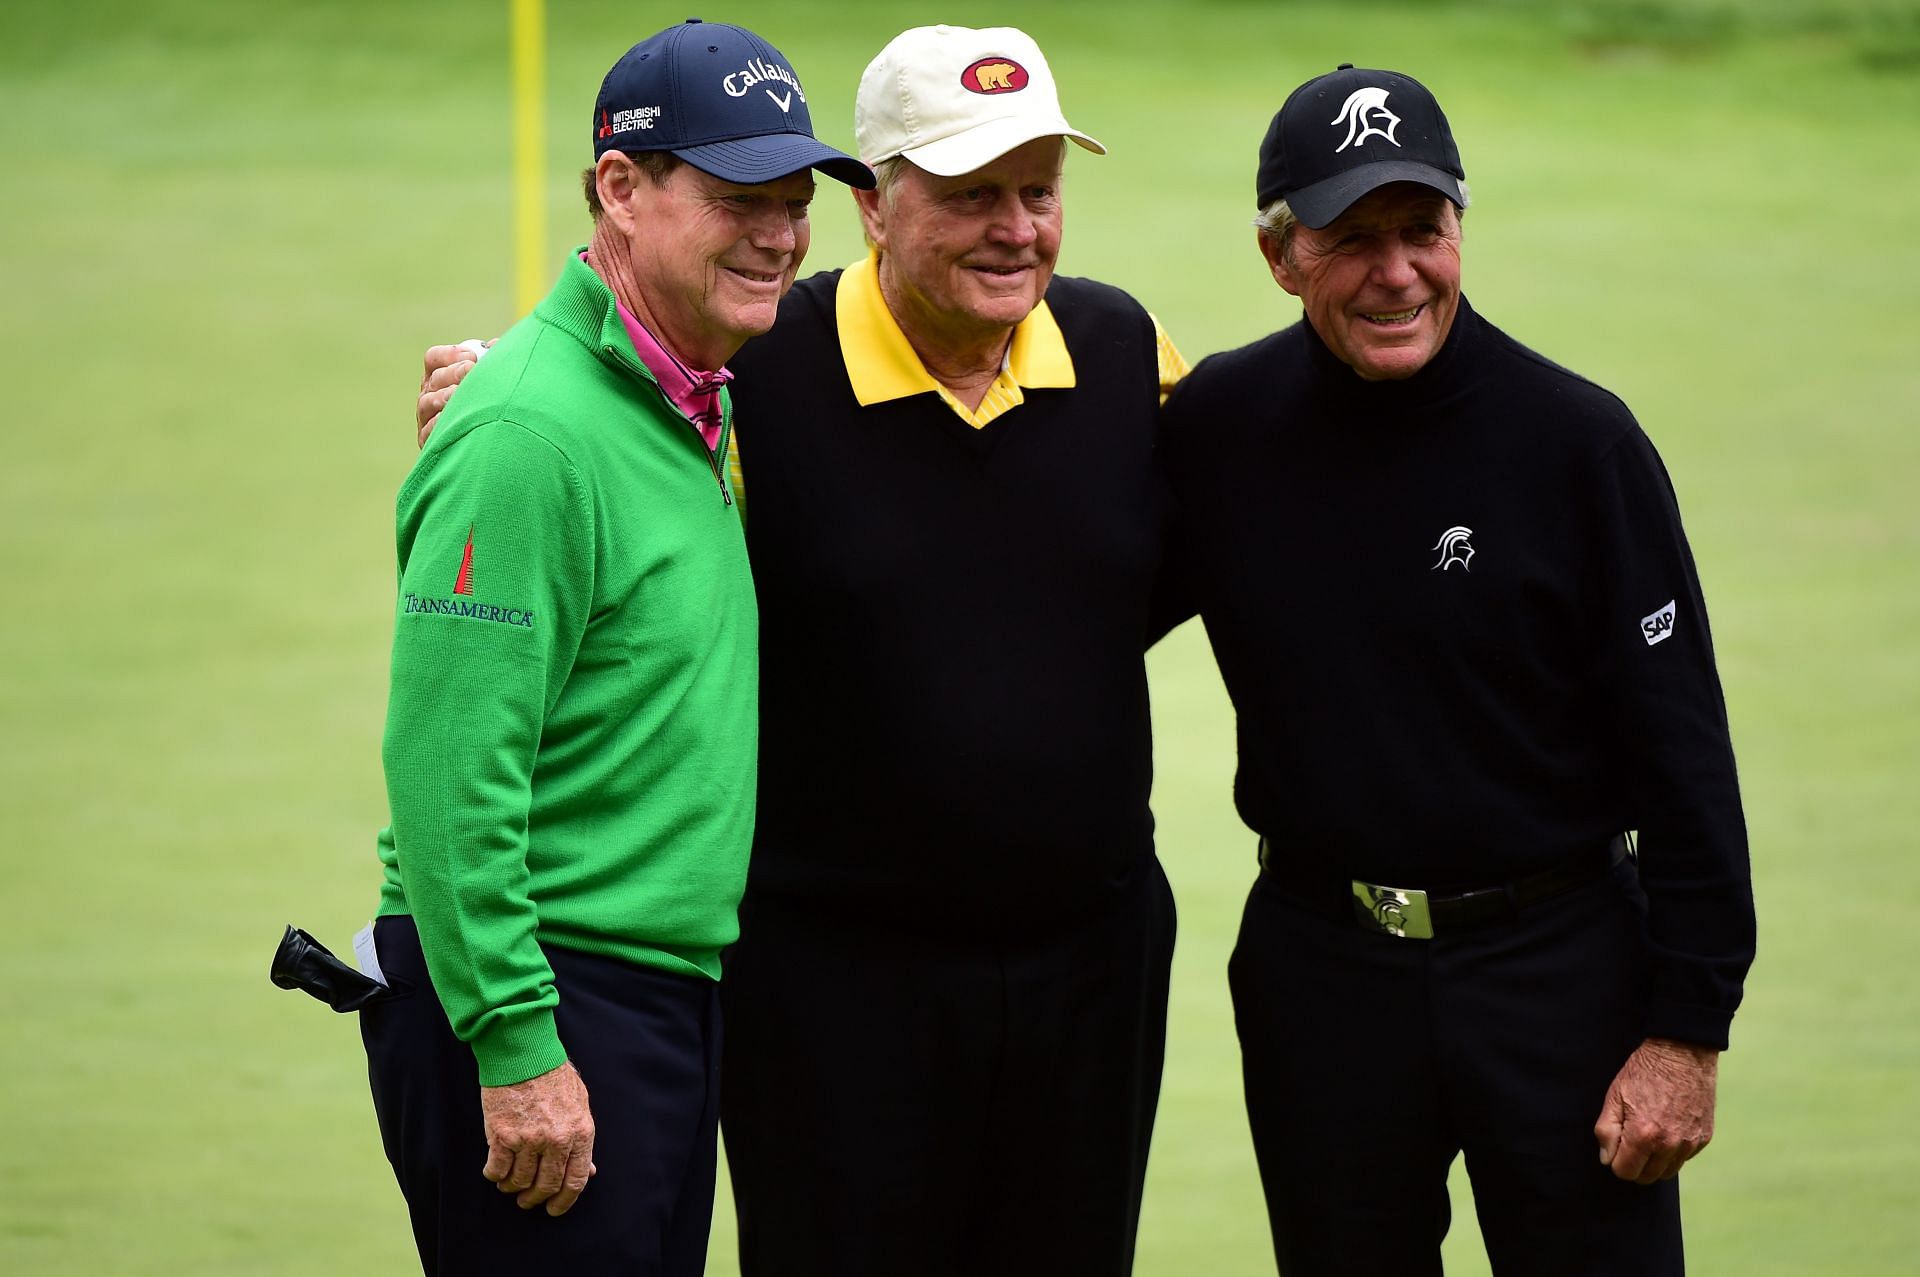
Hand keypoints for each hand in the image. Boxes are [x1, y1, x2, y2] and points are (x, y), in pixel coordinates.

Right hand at [416, 339, 489, 448]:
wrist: (484, 447)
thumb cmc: (486, 408)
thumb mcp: (487, 383)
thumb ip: (490, 363)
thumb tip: (498, 344)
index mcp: (439, 377)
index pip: (433, 358)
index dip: (449, 354)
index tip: (471, 355)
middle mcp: (428, 394)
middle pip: (434, 378)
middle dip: (452, 372)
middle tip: (470, 369)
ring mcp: (425, 417)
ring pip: (427, 402)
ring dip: (443, 396)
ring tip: (457, 393)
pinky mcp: (426, 439)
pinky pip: (428, 430)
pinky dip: (438, 423)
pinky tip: (450, 418)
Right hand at [480, 1060, 596, 1214]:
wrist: (524, 1053)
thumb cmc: (553, 1075)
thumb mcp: (579, 1104)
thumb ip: (582, 1139)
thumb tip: (588, 1171)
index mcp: (581, 1132)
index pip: (576, 1180)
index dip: (564, 1201)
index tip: (554, 1209)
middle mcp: (557, 1140)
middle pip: (546, 1186)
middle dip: (535, 1199)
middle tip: (527, 1200)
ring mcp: (530, 1140)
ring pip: (519, 1182)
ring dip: (512, 1188)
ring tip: (508, 1184)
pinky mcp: (503, 1136)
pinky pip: (497, 1170)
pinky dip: (494, 1175)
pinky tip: (494, 1171)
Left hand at [1593, 1037, 1717, 1184]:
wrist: (1682, 1053)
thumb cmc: (1644, 1072)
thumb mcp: (1614, 1096)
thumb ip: (1606, 1131)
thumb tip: (1606, 1159)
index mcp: (1644, 1135)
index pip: (1625, 1172)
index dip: (1616, 1161)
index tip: (1616, 1147)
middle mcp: (1670, 1144)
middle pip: (1647, 1177)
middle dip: (1635, 1165)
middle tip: (1630, 1142)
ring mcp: (1690, 1143)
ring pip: (1668, 1172)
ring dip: (1655, 1162)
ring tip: (1648, 1136)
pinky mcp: (1704, 1138)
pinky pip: (1684, 1158)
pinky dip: (1673, 1152)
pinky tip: (1667, 1129)